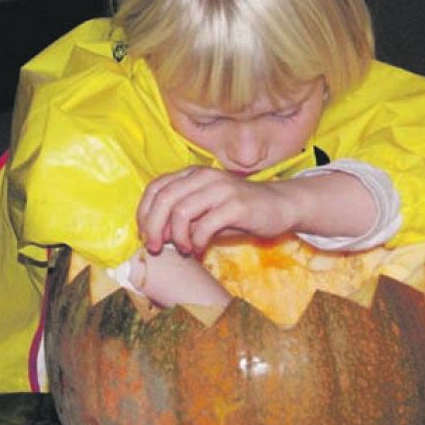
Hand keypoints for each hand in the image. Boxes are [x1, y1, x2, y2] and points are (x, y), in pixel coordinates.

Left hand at [137, 167, 296, 256]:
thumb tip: (155, 235)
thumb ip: (181, 218)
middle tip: (154, 248)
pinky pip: (205, 225)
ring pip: (181, 210)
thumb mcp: (205, 211)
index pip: (156, 188)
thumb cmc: (238, 212)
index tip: (145, 235)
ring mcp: (221, 188)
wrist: (280, 205)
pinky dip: (196, 241)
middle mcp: (204, 176)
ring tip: (182, 249)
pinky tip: (198, 250)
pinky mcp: (236, 205)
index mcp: (193, 174)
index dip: (144, 213)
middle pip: (164, 198)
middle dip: (153, 227)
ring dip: (176, 236)